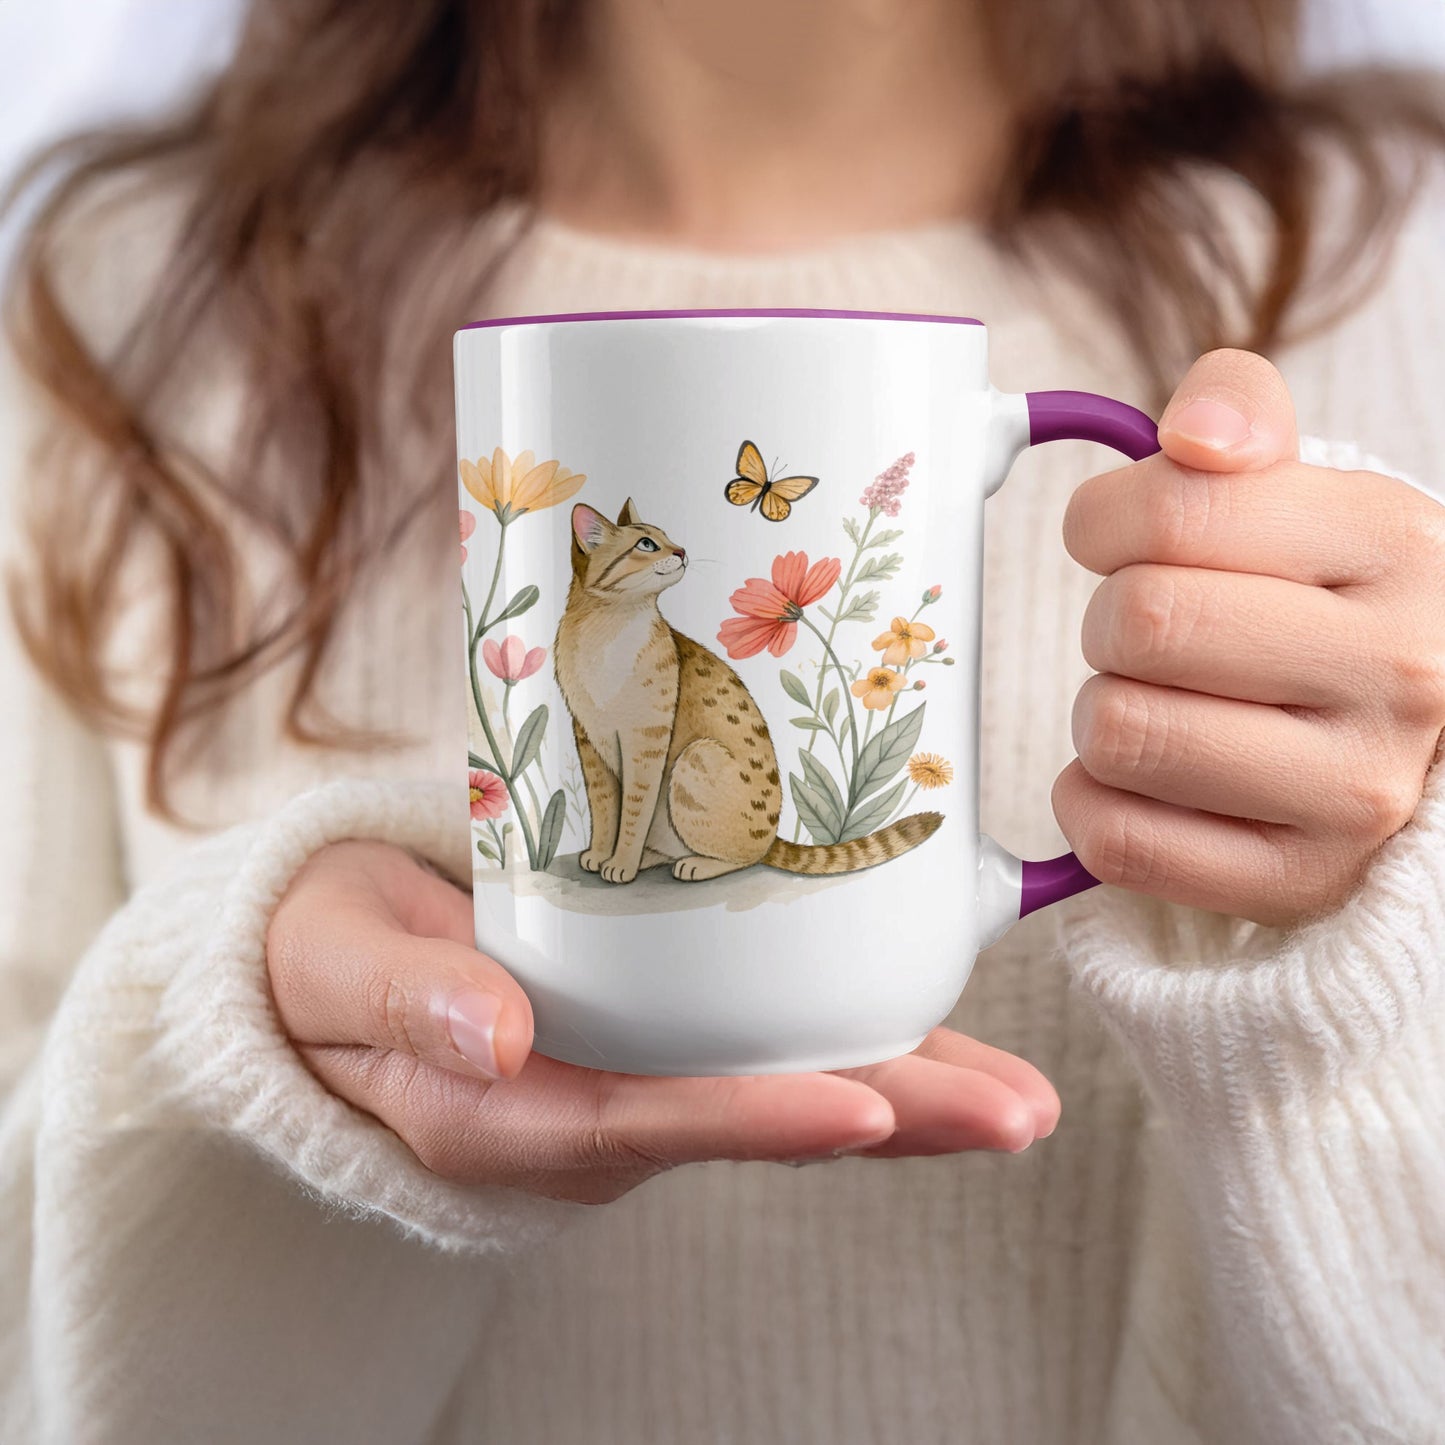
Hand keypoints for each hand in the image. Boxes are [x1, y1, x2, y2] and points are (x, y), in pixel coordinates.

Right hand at [266, 841, 1059, 1204]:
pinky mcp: (655, 1041)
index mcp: (507, 1112)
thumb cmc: (328, 956)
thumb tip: (493, 1034)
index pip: (645, 1123)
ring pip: (778, 1091)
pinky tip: (933, 1023)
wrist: (330, 962)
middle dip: (888, 1120)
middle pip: (750, 1119)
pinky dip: (853, 1040)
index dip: (756, 1120)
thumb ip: (404, 1000)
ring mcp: (631, 1081)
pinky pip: (762, 1049)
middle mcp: (590, 1113)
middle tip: (1016, 1114)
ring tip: (1019, 1094)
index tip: (864, 1110)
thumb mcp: (336, 965)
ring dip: (902, 1090)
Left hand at [1055, 349, 1444, 928]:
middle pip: (1138, 624)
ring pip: (1119, 733)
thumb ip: (1238, 413)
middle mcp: (1399, 672)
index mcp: (1395, 543)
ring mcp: (1356, 793)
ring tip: (1154, 703)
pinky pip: (1118, 840)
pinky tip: (1137, 779)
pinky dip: (1091, 803)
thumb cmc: (1327, 601)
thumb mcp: (1307, 489)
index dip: (1102, 522)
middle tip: (1144, 634)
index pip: (1173, 513)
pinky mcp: (1298, 881)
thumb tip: (1192, 434)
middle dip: (1107, 621)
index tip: (1116, 540)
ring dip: (1100, 712)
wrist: (1415, 736)